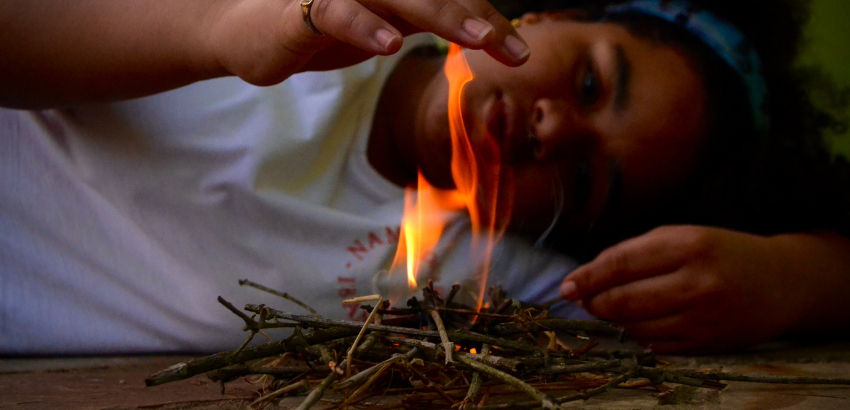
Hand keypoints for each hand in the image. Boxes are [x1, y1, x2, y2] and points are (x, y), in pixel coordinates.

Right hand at [207, 0, 529, 84]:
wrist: (247, 30)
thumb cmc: (323, 24)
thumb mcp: (384, 21)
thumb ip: (424, 19)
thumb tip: (479, 28)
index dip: (485, 18)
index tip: (517, 50)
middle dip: (476, 16)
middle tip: (512, 47)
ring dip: (438, 14)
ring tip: (474, 40)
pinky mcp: (302, 7)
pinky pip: (336, 12)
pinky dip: (363, 27)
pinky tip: (389, 46)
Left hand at [559, 226, 849, 352]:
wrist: (781, 282)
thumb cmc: (721, 252)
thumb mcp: (681, 237)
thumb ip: (632, 253)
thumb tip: (583, 279)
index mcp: (689, 246)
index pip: (621, 264)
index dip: (587, 278)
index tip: (566, 287)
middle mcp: (698, 283)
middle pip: (623, 301)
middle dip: (595, 303)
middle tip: (585, 300)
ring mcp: (704, 319)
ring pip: (634, 327)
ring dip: (615, 319)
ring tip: (615, 306)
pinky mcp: (707, 344)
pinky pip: (654, 346)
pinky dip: (638, 334)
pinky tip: (641, 321)